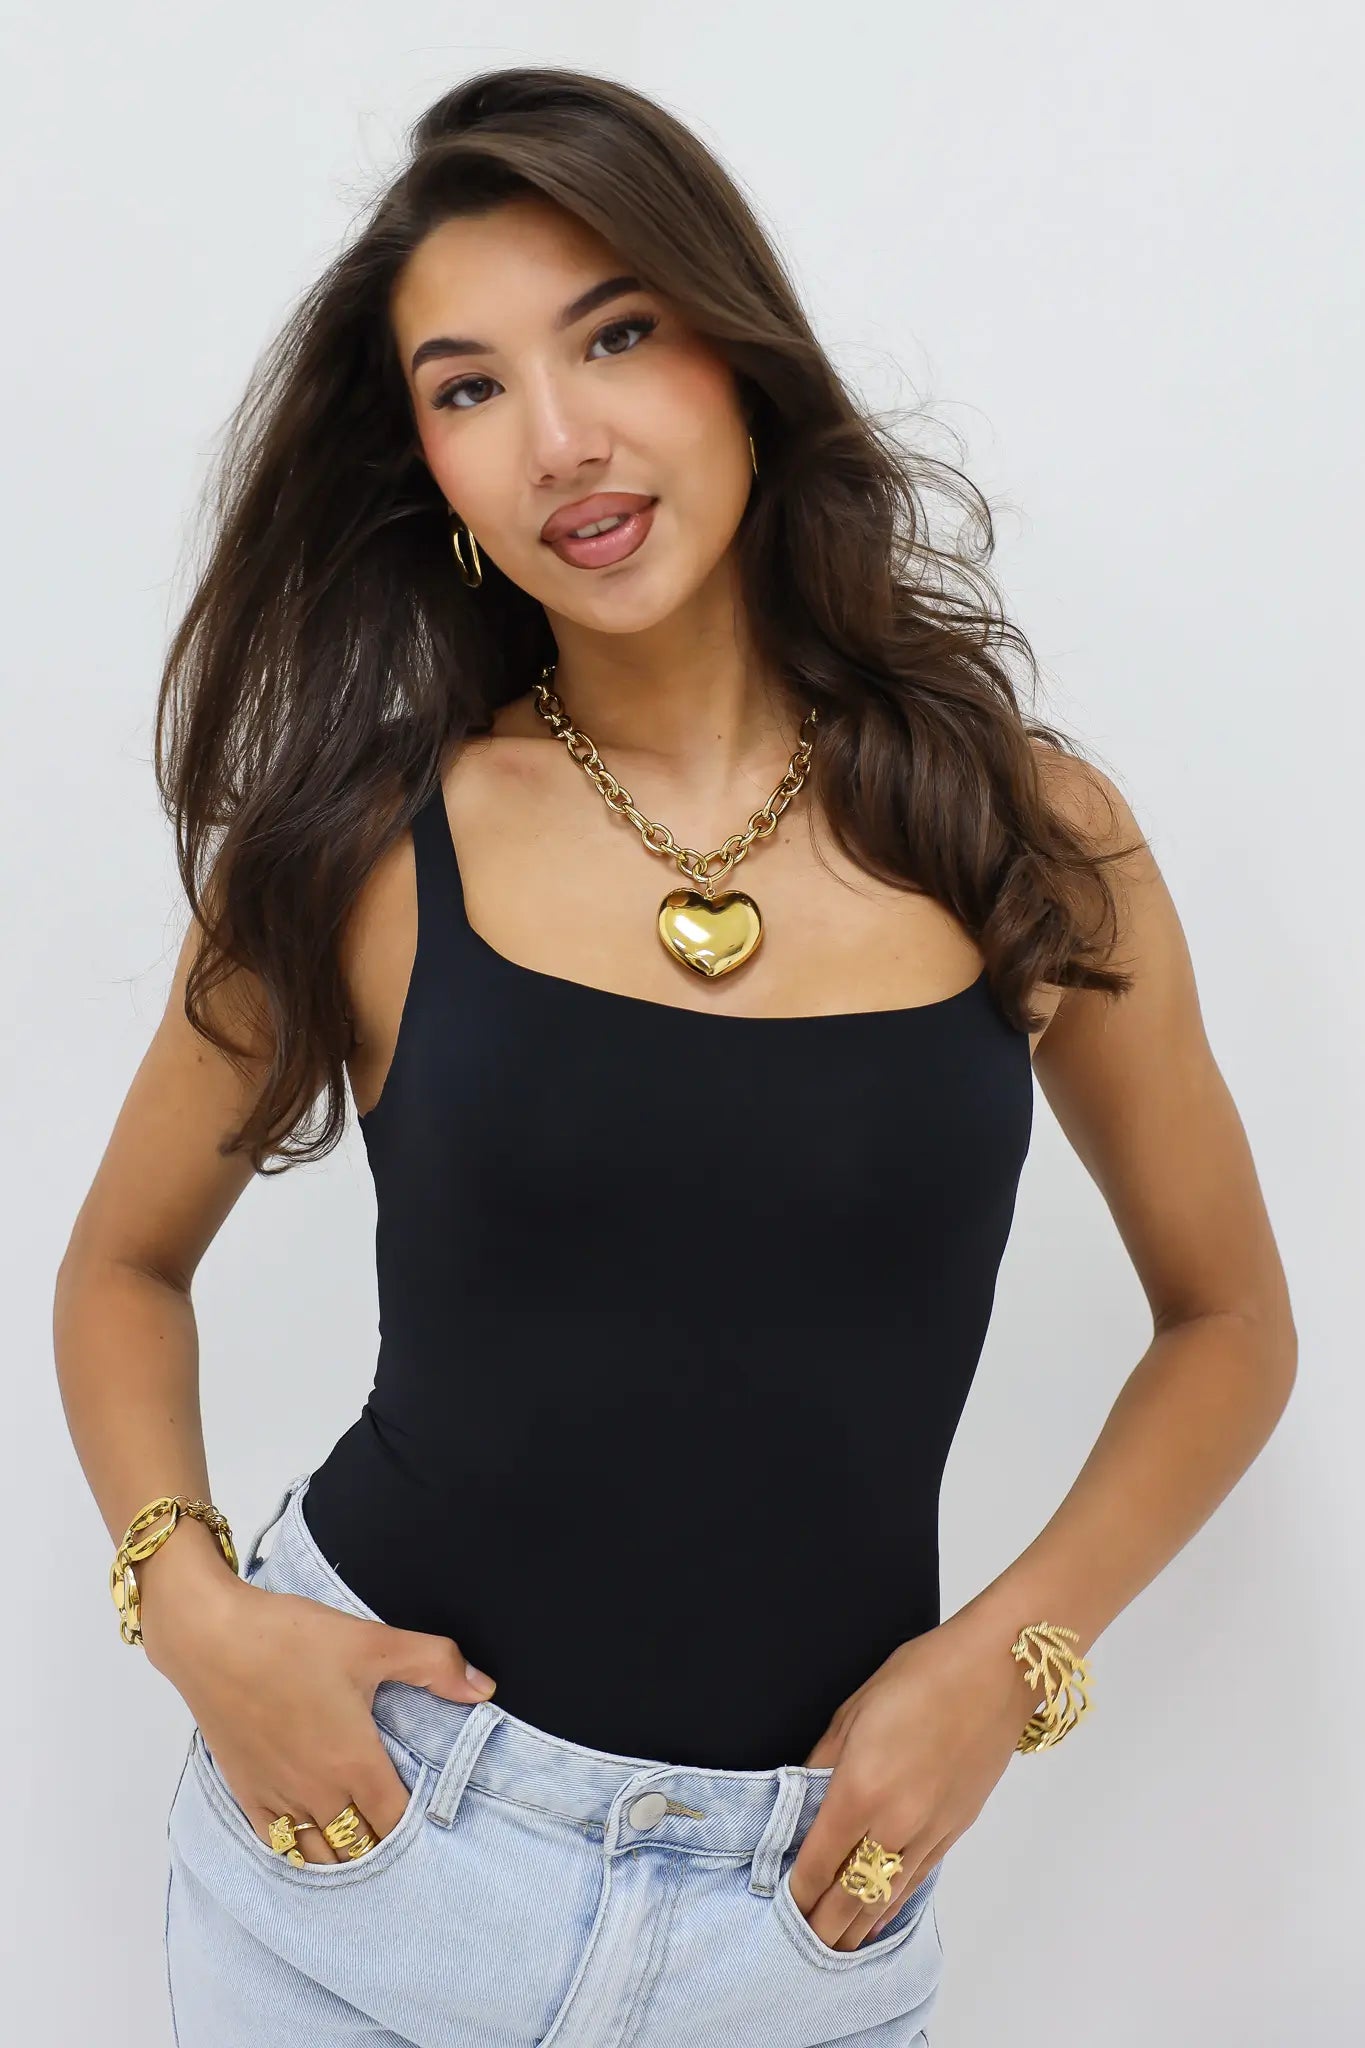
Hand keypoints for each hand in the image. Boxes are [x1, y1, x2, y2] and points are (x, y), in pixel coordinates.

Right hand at [148, 1575, 496, 1863]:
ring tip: (363, 1844)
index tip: (433, 1823)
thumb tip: (484, 1687)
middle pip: (359, 1850)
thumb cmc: (290, 1639)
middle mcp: (317, 1793)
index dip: (417, 1831)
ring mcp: (277, 1798)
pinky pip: (276, 1845)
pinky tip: (311, 1844)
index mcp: (354, 1763)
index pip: (395, 1825)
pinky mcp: (245, 1793)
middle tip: (400, 1837)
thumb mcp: (373, 1641)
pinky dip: (298, 1852)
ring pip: (317, 1857)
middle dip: (382, 1848)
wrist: (211, 1638)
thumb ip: (435, 1665)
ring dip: (342, 1856)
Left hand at [790, 1613, 1034, 1949]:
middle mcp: (895, 1821)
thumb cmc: (922, 1675)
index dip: (797, 1889)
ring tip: (834, 1949)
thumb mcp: (853, 1710)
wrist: (995, 1671)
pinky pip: (918, 1879)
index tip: (781, 1904)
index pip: (818, 1860)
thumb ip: (824, 1761)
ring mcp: (930, 1830)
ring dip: (857, 1926)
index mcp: (860, 1788)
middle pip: (851, 1894)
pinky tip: (878, 1918)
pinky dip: (894, 1904)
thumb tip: (802, 1796)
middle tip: (801, 1946)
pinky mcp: (957, 1829)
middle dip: (824, 1925)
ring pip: (886, 1896)